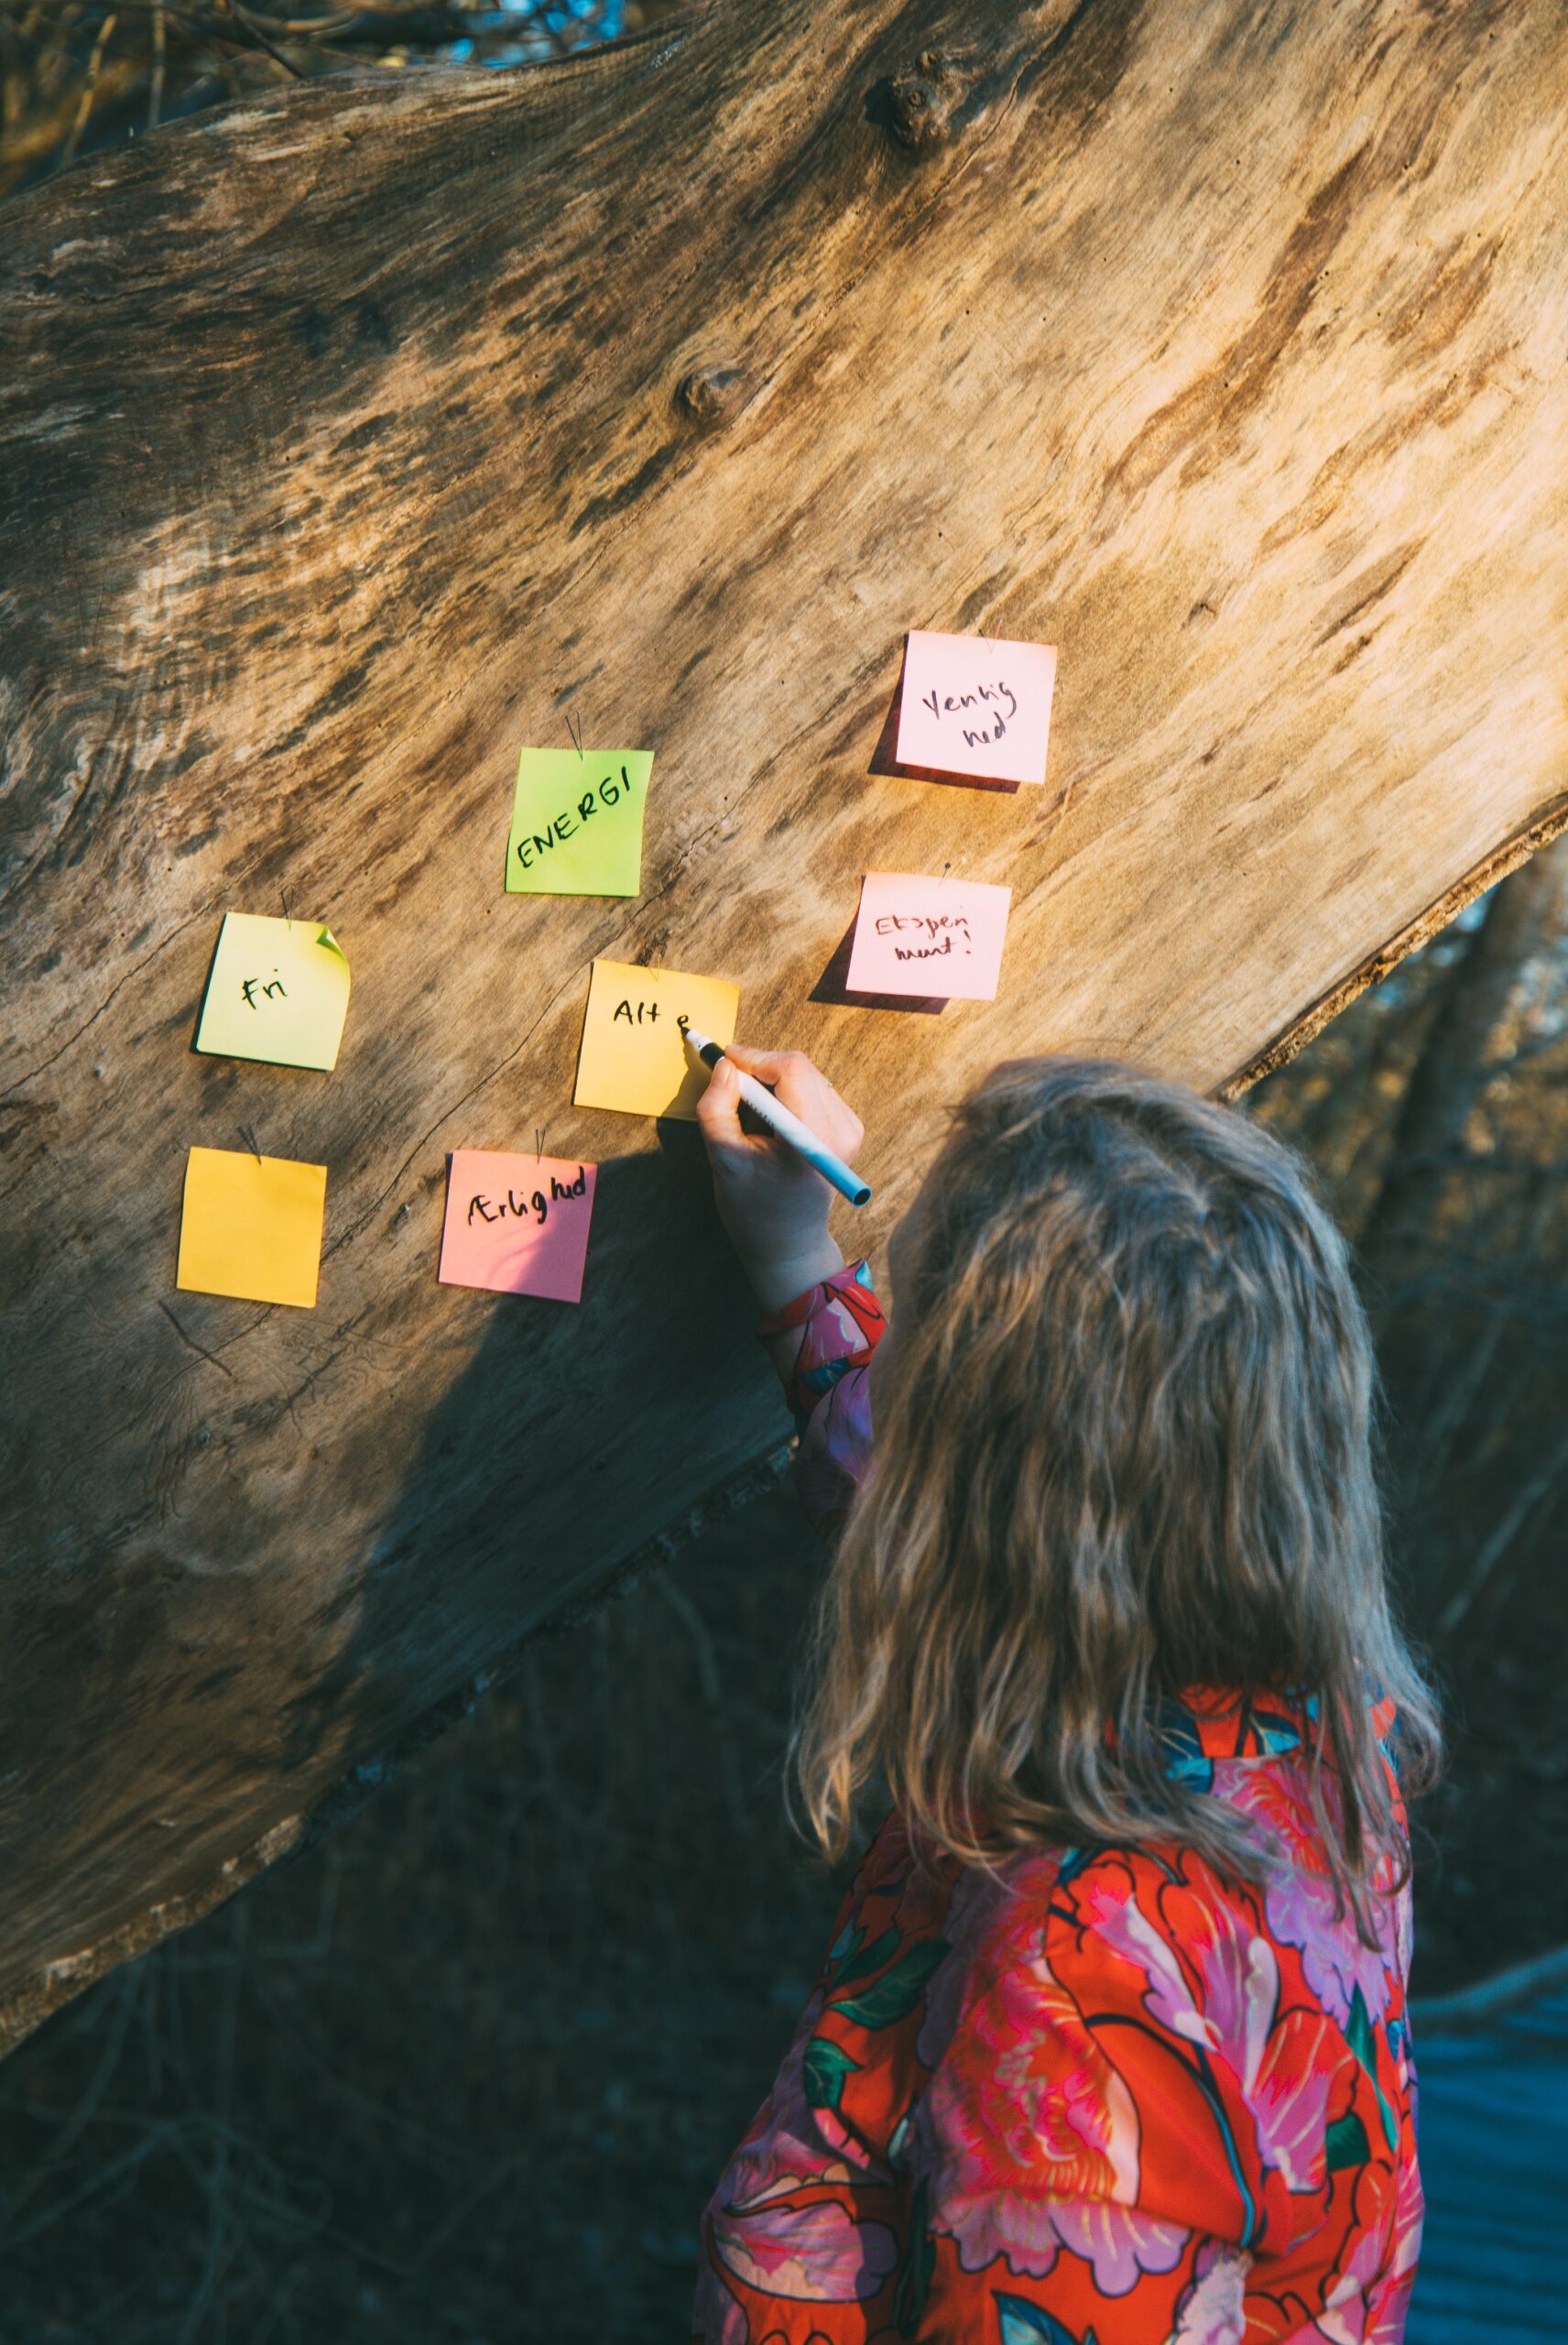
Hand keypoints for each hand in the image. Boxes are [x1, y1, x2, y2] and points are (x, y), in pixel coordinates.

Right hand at [694, 1042, 864, 1311]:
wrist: (788, 1243)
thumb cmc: (753, 1208)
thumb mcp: (723, 1160)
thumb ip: (717, 1108)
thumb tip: (724, 1065)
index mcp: (813, 1140)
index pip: (791, 1069)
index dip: (753, 1058)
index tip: (723, 1061)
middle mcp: (841, 1130)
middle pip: (799, 1068)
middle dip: (760, 1071)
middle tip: (730, 1090)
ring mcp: (849, 1128)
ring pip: (805, 1075)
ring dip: (772, 1084)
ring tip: (753, 1119)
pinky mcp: (849, 1128)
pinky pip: (813, 1089)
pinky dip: (787, 1095)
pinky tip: (773, 1125)